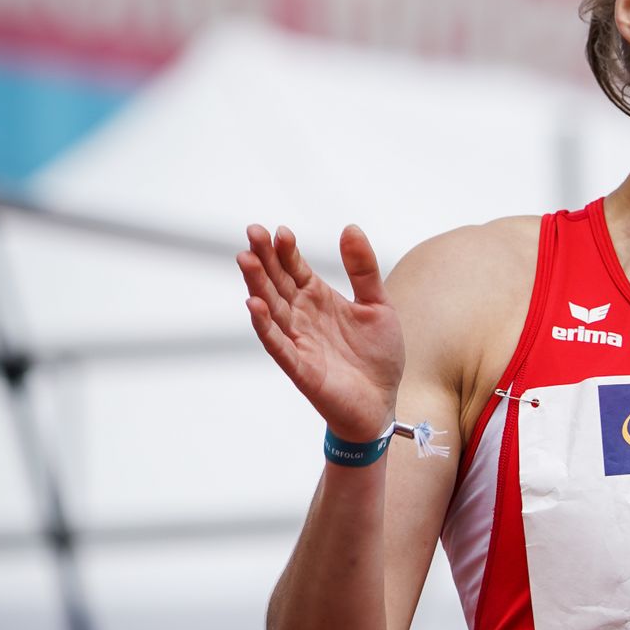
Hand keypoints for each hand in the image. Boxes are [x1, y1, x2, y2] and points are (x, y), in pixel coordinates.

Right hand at [237, 223, 402, 440]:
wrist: (383, 402)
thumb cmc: (377, 356)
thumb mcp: (378, 304)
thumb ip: (363, 269)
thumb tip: (350, 227)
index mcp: (319, 299)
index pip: (295, 268)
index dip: (286, 250)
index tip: (280, 230)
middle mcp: (302, 317)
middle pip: (277, 283)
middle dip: (264, 258)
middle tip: (252, 231)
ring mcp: (298, 341)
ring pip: (271, 309)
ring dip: (257, 285)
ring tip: (246, 259)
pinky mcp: (300, 368)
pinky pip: (278, 345)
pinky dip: (265, 326)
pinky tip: (254, 305)